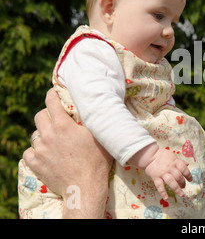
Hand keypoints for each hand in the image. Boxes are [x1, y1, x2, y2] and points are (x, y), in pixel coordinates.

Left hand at [23, 88, 112, 217]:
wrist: (85, 187)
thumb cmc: (97, 161)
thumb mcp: (99, 136)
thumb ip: (92, 120)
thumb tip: (97, 106)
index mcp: (63, 126)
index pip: (51, 102)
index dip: (52, 94)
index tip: (54, 93)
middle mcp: (48, 135)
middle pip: (39, 116)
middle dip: (47, 114)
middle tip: (56, 118)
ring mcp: (40, 150)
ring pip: (34, 134)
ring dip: (42, 133)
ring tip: (52, 138)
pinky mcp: (36, 164)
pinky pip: (28, 152)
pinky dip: (34, 151)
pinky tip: (43, 152)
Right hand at [143, 147, 192, 199]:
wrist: (149, 155)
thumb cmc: (162, 155)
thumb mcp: (172, 155)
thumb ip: (179, 161)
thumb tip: (187, 165)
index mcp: (175, 162)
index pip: (184, 169)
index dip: (188, 175)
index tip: (190, 180)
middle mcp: (170, 168)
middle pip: (178, 177)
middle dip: (182, 183)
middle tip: (183, 187)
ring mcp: (163, 173)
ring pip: (171, 182)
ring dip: (177, 189)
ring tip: (181, 194)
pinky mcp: (156, 177)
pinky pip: (159, 186)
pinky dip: (163, 192)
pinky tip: (166, 198)